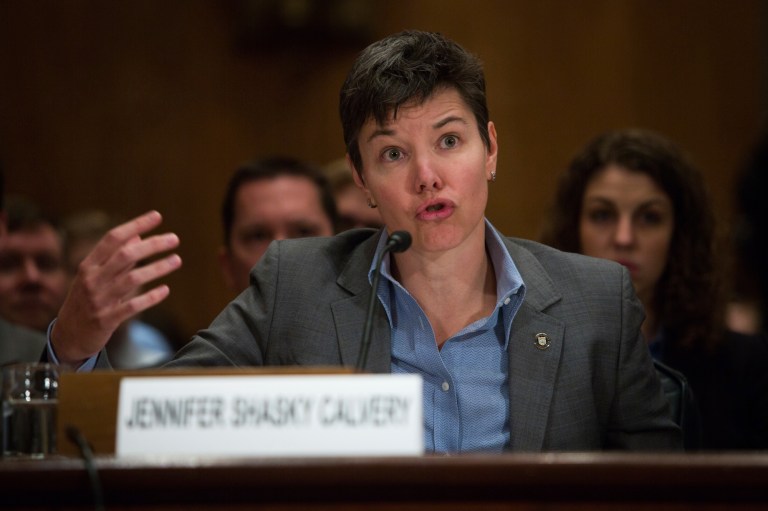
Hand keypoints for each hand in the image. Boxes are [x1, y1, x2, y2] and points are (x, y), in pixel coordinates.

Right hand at [51, 210, 181, 365]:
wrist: (68, 336)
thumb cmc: (86, 300)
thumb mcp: (95, 276)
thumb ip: (116, 258)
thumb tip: (138, 236)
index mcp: (89, 265)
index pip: (113, 238)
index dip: (135, 225)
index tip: (157, 216)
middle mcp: (92, 279)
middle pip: (125, 255)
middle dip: (152, 245)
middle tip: (174, 239)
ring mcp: (99, 300)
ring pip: (132, 279)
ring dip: (157, 268)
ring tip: (177, 260)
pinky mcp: (107, 319)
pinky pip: (132, 306)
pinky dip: (150, 297)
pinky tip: (165, 290)